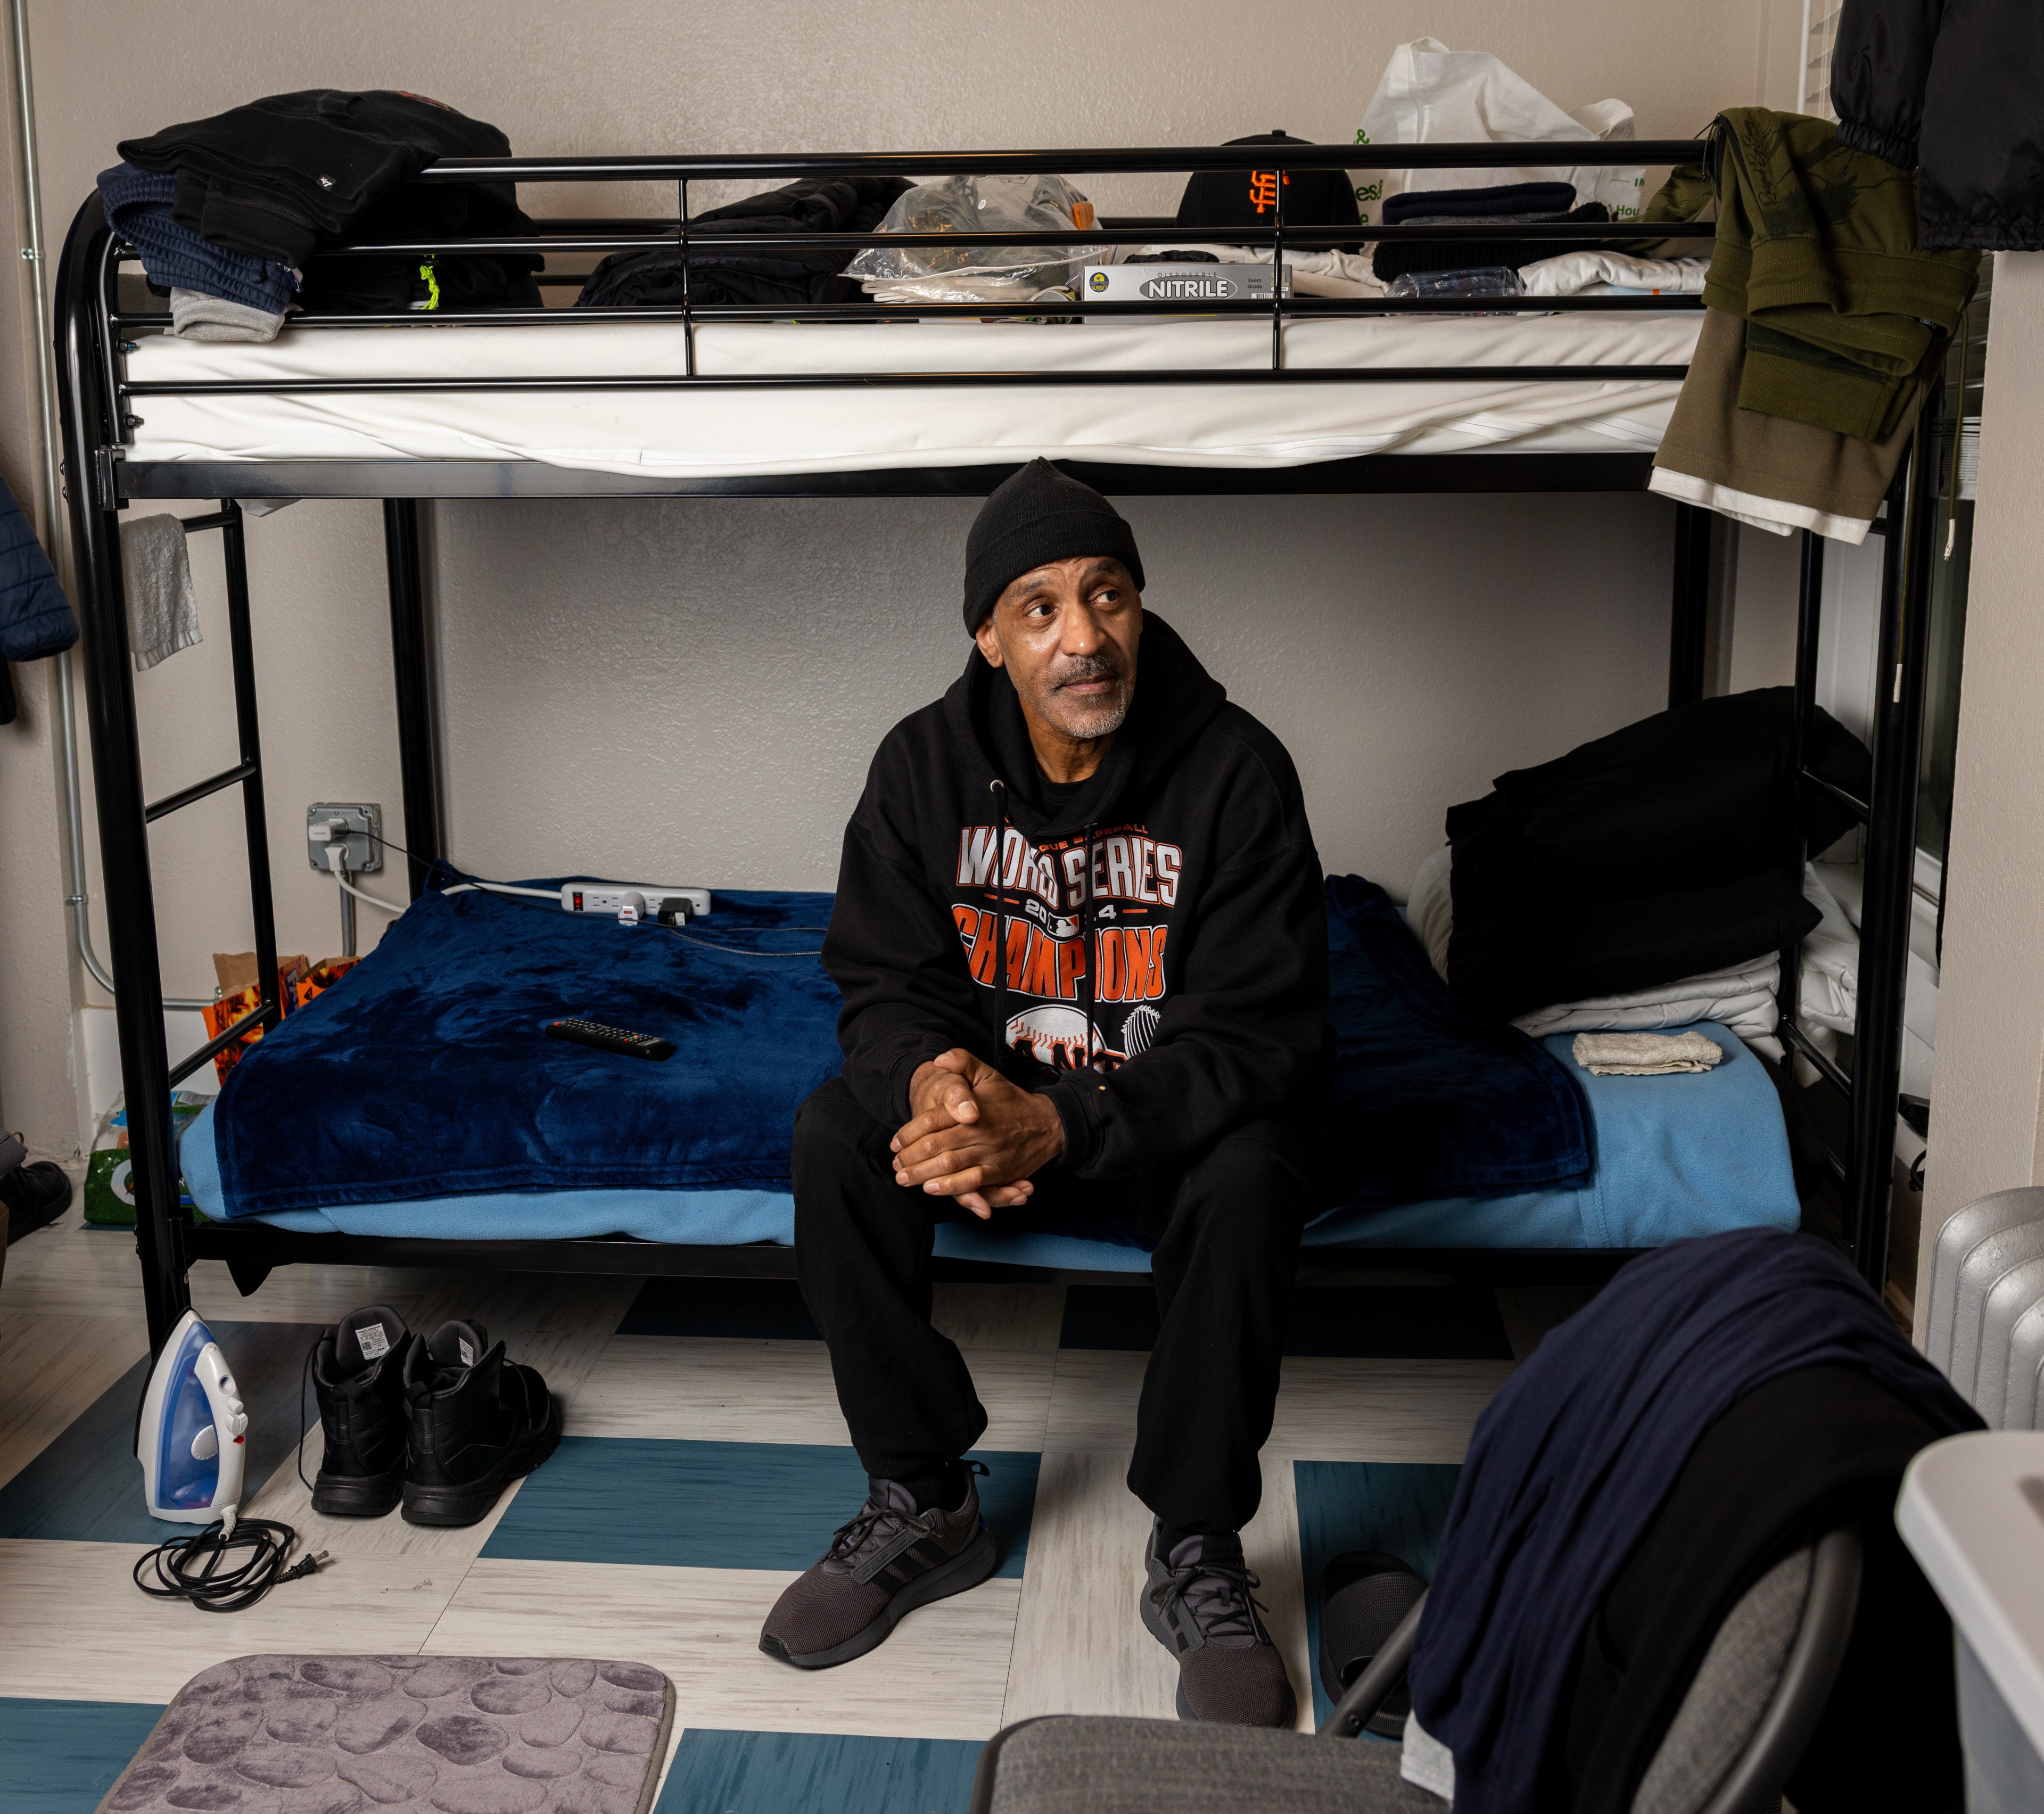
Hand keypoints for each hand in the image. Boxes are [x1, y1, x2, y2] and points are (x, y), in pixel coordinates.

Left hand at [892, 1048, 1065, 1218]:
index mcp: (971, 1108)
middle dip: (910, 1157)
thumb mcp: (988, 1074)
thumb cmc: (1011, 1100)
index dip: (909, 1133)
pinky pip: (972, 1182)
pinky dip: (951, 1187)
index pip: (932, 1120)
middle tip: (895, 1164)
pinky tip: (932, 1189)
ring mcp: (989, 1153)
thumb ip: (963, 1061)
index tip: (895, 1142)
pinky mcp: (999, 1171)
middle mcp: (978, 1131)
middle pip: (935, 1146)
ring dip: (923, 1174)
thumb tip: (940, 1060)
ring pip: (949, 1165)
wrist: (1047, 1123)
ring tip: (904, 1178)